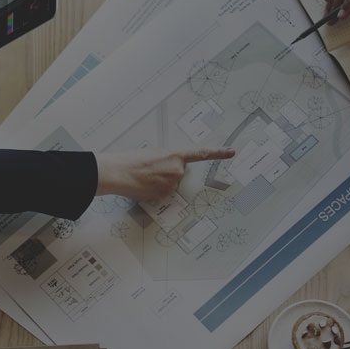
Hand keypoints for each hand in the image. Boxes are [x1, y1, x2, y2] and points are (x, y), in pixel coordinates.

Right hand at [95, 147, 234, 200]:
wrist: (118, 172)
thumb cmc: (130, 160)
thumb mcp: (152, 153)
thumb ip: (166, 159)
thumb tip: (168, 170)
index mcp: (175, 156)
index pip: (201, 154)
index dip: (218, 153)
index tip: (231, 152)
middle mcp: (177, 171)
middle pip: (179, 174)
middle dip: (168, 173)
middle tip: (151, 170)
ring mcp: (171, 185)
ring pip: (170, 186)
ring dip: (159, 183)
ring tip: (144, 177)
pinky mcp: (163, 196)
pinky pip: (162, 194)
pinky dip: (154, 191)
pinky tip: (143, 186)